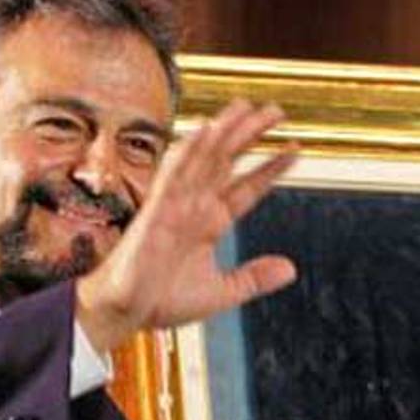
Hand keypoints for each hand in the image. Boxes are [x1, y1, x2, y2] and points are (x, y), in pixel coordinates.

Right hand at [75, 99, 297, 350]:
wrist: (125, 312)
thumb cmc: (162, 300)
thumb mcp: (221, 292)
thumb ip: (253, 278)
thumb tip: (290, 269)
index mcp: (209, 222)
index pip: (246, 188)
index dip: (270, 168)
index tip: (294, 149)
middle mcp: (194, 206)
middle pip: (226, 162)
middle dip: (249, 135)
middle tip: (275, 110)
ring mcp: (175, 204)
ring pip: (202, 159)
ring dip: (222, 132)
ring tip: (244, 107)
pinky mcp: (156, 210)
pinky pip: (174, 174)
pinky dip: (189, 152)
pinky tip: (205, 130)